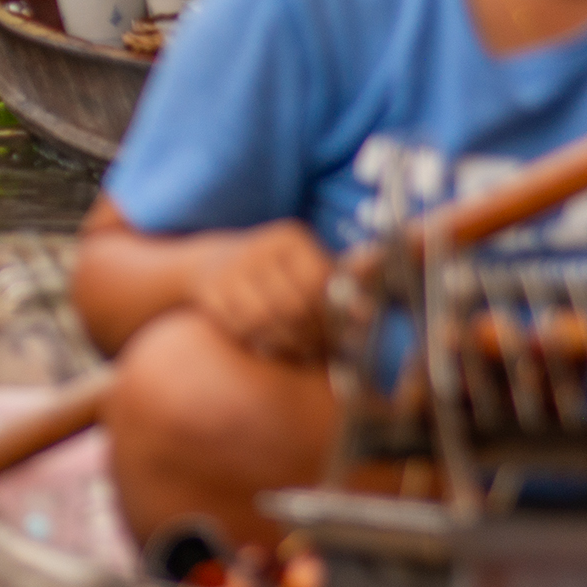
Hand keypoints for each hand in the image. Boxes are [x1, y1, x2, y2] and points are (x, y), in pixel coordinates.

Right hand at [189, 219, 336, 364]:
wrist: (212, 263)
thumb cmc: (276, 270)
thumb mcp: (310, 265)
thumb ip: (346, 275)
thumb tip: (375, 285)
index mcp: (290, 237)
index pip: (318, 282)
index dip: (331, 313)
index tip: (340, 331)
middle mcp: (259, 248)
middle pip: (293, 306)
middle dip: (310, 334)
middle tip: (320, 348)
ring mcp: (231, 269)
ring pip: (266, 321)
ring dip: (286, 343)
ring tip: (299, 349)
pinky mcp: (212, 291)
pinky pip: (242, 328)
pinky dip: (260, 342)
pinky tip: (271, 343)